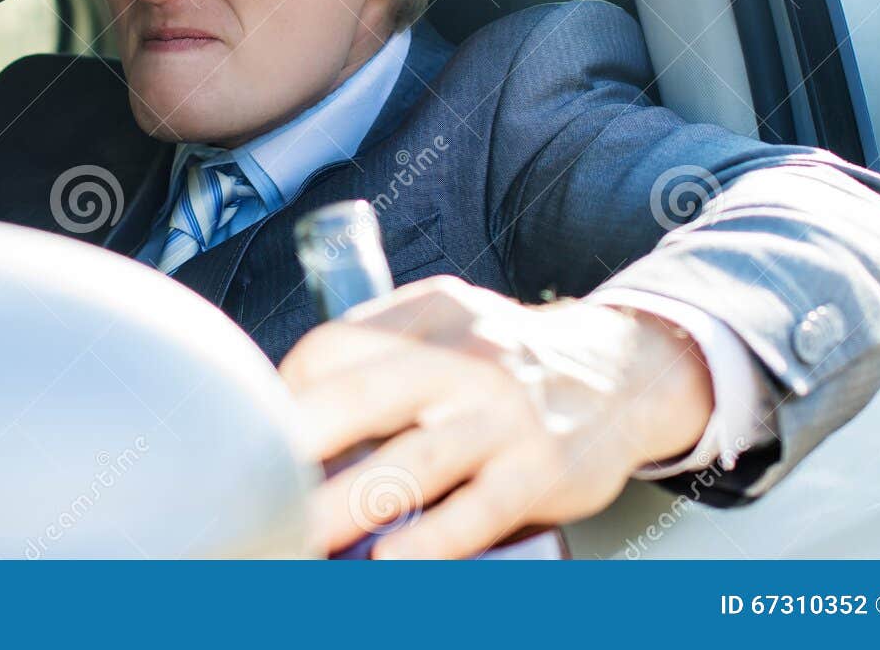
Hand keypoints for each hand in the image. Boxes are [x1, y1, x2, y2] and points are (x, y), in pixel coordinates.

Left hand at [279, 276, 713, 558]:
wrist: (625, 371)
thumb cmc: (510, 355)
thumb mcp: (448, 318)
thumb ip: (382, 343)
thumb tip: (290, 397)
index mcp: (430, 314)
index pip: (335, 346)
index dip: (287, 393)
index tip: (262, 437)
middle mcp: (465, 359)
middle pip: (361, 397)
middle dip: (296, 446)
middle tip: (254, 490)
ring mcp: (503, 416)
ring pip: (411, 465)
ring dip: (347, 507)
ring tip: (300, 539)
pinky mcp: (540, 470)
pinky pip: (476, 513)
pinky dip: (430, 543)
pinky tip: (389, 564)